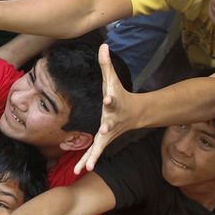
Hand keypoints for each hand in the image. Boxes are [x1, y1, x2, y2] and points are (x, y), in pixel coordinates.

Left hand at [74, 44, 138, 173]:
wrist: (135, 114)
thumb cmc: (120, 95)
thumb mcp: (112, 79)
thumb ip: (106, 64)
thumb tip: (103, 44)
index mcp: (114, 104)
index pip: (113, 100)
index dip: (111, 98)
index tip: (108, 98)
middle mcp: (111, 120)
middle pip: (108, 126)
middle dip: (105, 130)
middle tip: (102, 133)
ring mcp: (108, 133)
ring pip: (100, 146)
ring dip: (92, 156)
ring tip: (85, 167)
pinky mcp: (103, 141)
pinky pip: (94, 153)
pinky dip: (87, 161)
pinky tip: (79, 171)